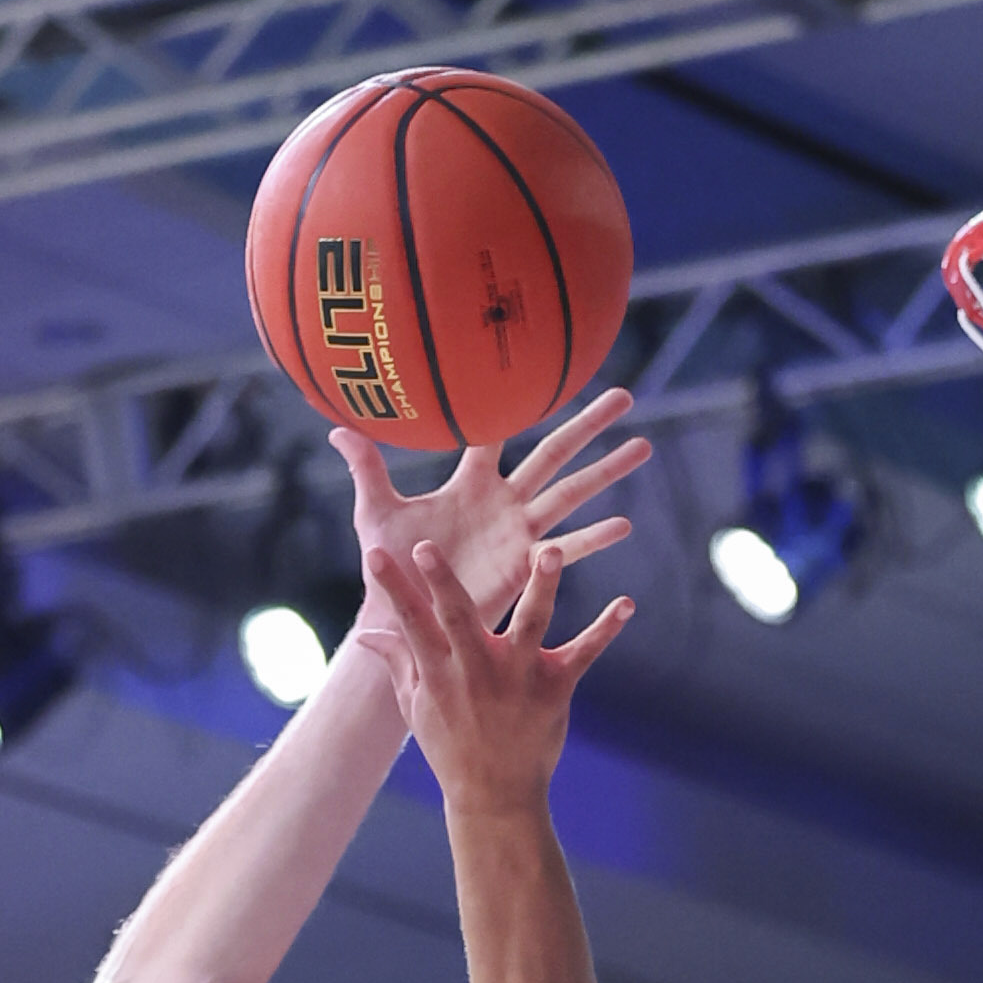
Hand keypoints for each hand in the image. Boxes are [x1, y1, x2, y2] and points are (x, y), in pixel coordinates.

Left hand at [335, 392, 646, 630]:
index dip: (517, 402)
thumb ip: (367, 467)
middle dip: (588, 426)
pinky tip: (624, 526)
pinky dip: (593, 539)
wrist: (403, 616)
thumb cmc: (389, 567)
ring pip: (571, 493)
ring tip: (644, 448)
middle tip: (625, 395)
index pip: (496, 432)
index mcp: (470, 482)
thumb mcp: (376, 512)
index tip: (545, 367)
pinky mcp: (525, 566)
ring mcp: (519, 532)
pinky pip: (566, 549)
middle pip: (552, 452)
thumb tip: (338, 424)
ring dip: (607, 472)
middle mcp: (502, 500)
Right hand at [355, 513, 630, 796]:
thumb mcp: (416, 707)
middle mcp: (477, 670)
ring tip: (550, 553)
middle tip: (428, 547)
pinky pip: (584, 653)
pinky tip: (626, 604)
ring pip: (531, 624)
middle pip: (458, 617)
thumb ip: (397, 662)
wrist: (495, 796)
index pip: (410, 623)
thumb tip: (367, 634)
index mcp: (440, 672)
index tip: (375, 554)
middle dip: (442, 582)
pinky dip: (605, 629)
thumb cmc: (451, 746)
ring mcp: (519, 678)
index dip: (392, 589)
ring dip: (542, 588)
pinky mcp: (555, 688)